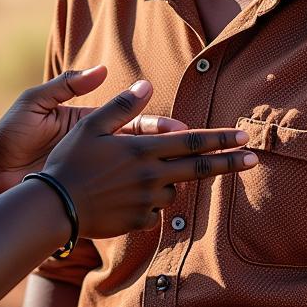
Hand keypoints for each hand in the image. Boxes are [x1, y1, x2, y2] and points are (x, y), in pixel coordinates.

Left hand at [0, 66, 182, 196]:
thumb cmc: (11, 132)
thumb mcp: (37, 103)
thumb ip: (67, 84)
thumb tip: (103, 69)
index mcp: (88, 125)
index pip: (132, 124)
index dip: (157, 126)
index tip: (180, 128)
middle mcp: (96, 150)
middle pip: (142, 151)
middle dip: (171, 152)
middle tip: (200, 154)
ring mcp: (91, 175)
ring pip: (136, 177)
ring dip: (160, 178)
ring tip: (186, 180)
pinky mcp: (82, 195)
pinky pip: (116, 199)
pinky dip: (137, 201)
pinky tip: (156, 203)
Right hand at [42, 79, 256, 237]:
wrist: (54, 207)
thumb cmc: (70, 161)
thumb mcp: (91, 126)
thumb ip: (123, 106)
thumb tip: (147, 84)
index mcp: (142, 149)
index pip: (192, 142)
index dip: (220, 139)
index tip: (244, 136)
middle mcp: (151, 176)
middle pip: (199, 168)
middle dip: (229, 163)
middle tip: (253, 159)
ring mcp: (147, 202)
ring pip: (172, 190)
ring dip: (168, 182)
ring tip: (132, 178)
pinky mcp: (139, 222)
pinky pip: (154, 211)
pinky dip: (148, 203)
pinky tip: (124, 198)